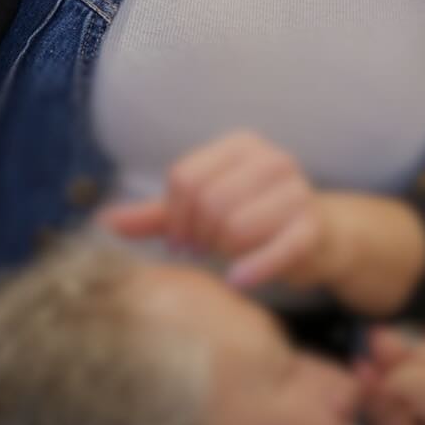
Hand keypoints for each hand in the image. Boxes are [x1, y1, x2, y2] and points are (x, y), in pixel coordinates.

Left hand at [99, 130, 338, 291]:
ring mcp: (297, 191)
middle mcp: (272, 159)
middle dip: (199, 235)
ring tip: (230, 254)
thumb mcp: (201, 212)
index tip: (182, 238)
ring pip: (235, 226)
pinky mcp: (312, 227)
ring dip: (225, 251)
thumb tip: (105, 222)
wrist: (319, 237)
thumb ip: (157, 216)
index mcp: (241, 145)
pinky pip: (275, 249)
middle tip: (206, 249)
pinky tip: (238, 280)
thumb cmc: (253, 219)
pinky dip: (251, 269)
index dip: (175, 217)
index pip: (184, 177)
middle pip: (208, 201)